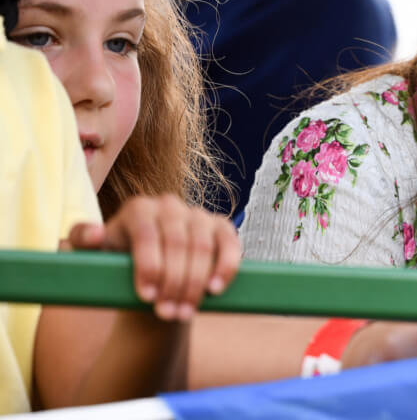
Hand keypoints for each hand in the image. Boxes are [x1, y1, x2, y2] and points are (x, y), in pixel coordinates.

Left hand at [68, 195, 240, 321]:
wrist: (152, 275)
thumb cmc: (118, 265)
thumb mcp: (95, 255)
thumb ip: (84, 241)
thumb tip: (95, 234)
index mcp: (139, 208)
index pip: (147, 235)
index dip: (149, 266)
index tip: (146, 297)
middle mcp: (170, 205)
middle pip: (177, 244)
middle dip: (173, 282)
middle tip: (166, 313)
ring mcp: (198, 214)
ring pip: (203, 248)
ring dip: (195, 283)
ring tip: (184, 312)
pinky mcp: (221, 227)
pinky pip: (230, 244)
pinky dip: (226, 267)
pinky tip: (215, 289)